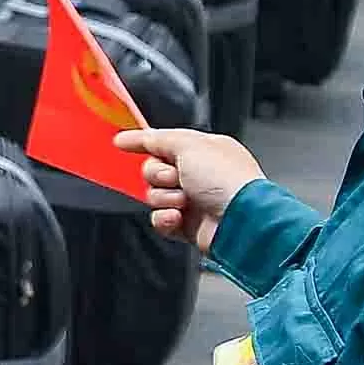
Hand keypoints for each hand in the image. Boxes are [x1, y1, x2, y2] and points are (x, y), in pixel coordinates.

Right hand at [116, 127, 265, 256]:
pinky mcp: (189, 226)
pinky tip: (178, 217)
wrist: (241, 222)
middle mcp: (200, 175)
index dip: (144, 143)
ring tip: (184, 201)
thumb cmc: (226, 180)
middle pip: (154, 170)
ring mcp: (195, 201)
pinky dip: (165, 219)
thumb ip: (157, 139)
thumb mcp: (188, 145)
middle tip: (174, 178)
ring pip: (155, 195)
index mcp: (205, 151)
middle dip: (158, 174)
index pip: (165, 143)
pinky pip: (161, 220)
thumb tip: (130, 137)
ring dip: (164, 197)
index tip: (122, 143)